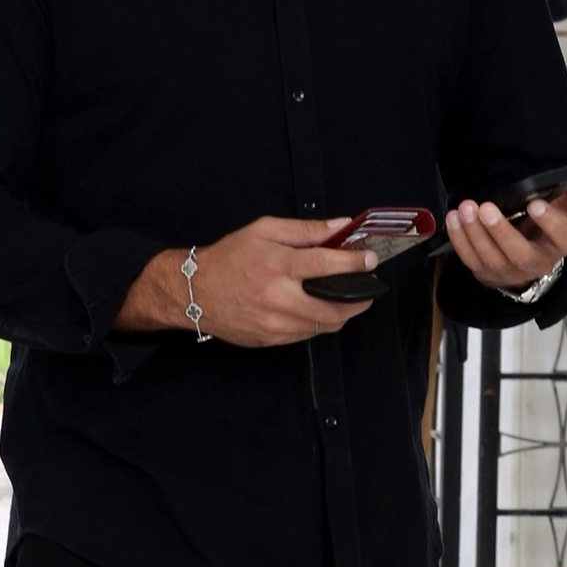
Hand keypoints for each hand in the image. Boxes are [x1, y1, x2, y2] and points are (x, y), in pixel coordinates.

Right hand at [115, 217, 374, 345]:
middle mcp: (279, 297)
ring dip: (342, 315)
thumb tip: (340, 226)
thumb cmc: (229, 257)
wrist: (195, 292)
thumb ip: (305, 230)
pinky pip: (306, 335)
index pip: (328, 265)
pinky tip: (319, 311)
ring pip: (324, 326)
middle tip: (368, 291)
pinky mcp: (270, 340)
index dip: (355, 263)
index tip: (371, 261)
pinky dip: (319, 323)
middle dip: (359, 300)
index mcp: (278, 265)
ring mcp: (275, 323)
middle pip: (335, 306)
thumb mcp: (264, 230)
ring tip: (348, 301)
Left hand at [444, 177, 566, 290]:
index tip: (535, 204)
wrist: (531, 259)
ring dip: (475, 233)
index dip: (550, 222)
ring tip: (466, 208)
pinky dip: (460, 239)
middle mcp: (537, 263)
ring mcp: (509, 271)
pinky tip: (454, 218)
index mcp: (561, 245)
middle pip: (520, 253)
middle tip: (486, 208)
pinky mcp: (486, 273)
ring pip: (491, 258)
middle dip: (501, 231)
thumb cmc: (549, 229)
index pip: (562, 237)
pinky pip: (470, 259)